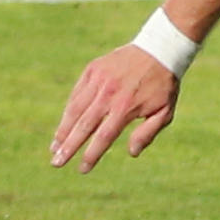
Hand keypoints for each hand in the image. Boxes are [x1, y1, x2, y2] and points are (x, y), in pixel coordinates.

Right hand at [50, 45, 178, 171]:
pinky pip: (77, 93)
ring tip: (54, 147)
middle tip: (56, 163)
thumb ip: (148, 133)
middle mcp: (109, 94)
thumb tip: (132, 153)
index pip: (103, 137)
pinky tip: (64, 124)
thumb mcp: (165, 111)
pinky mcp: (93, 69)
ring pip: (75, 109)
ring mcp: (99, 80)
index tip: (82, 169)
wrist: (159, 49)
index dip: (91, 155)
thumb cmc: (163, 85)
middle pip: (83, 126)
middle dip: (68, 147)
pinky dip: (69, 110)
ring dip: (63, 130)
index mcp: (126, 107)